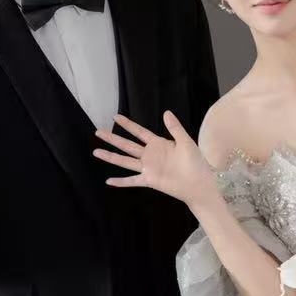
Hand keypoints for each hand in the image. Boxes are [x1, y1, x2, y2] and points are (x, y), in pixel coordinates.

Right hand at [93, 110, 218, 206]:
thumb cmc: (196, 162)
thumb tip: (166, 112)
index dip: (128, 125)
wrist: (199, 183)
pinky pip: (132, 181)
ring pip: (125, 161)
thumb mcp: (186, 142)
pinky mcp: (149, 180)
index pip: (139, 132)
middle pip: (127, 145)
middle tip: (98, 132)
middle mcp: (150, 155)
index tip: (115, 117)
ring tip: (96, 152)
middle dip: (113, 138)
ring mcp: (148, 168)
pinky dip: (121, 182)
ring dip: (111, 157)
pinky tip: (109, 181)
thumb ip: (175, 128)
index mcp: (158, 144)